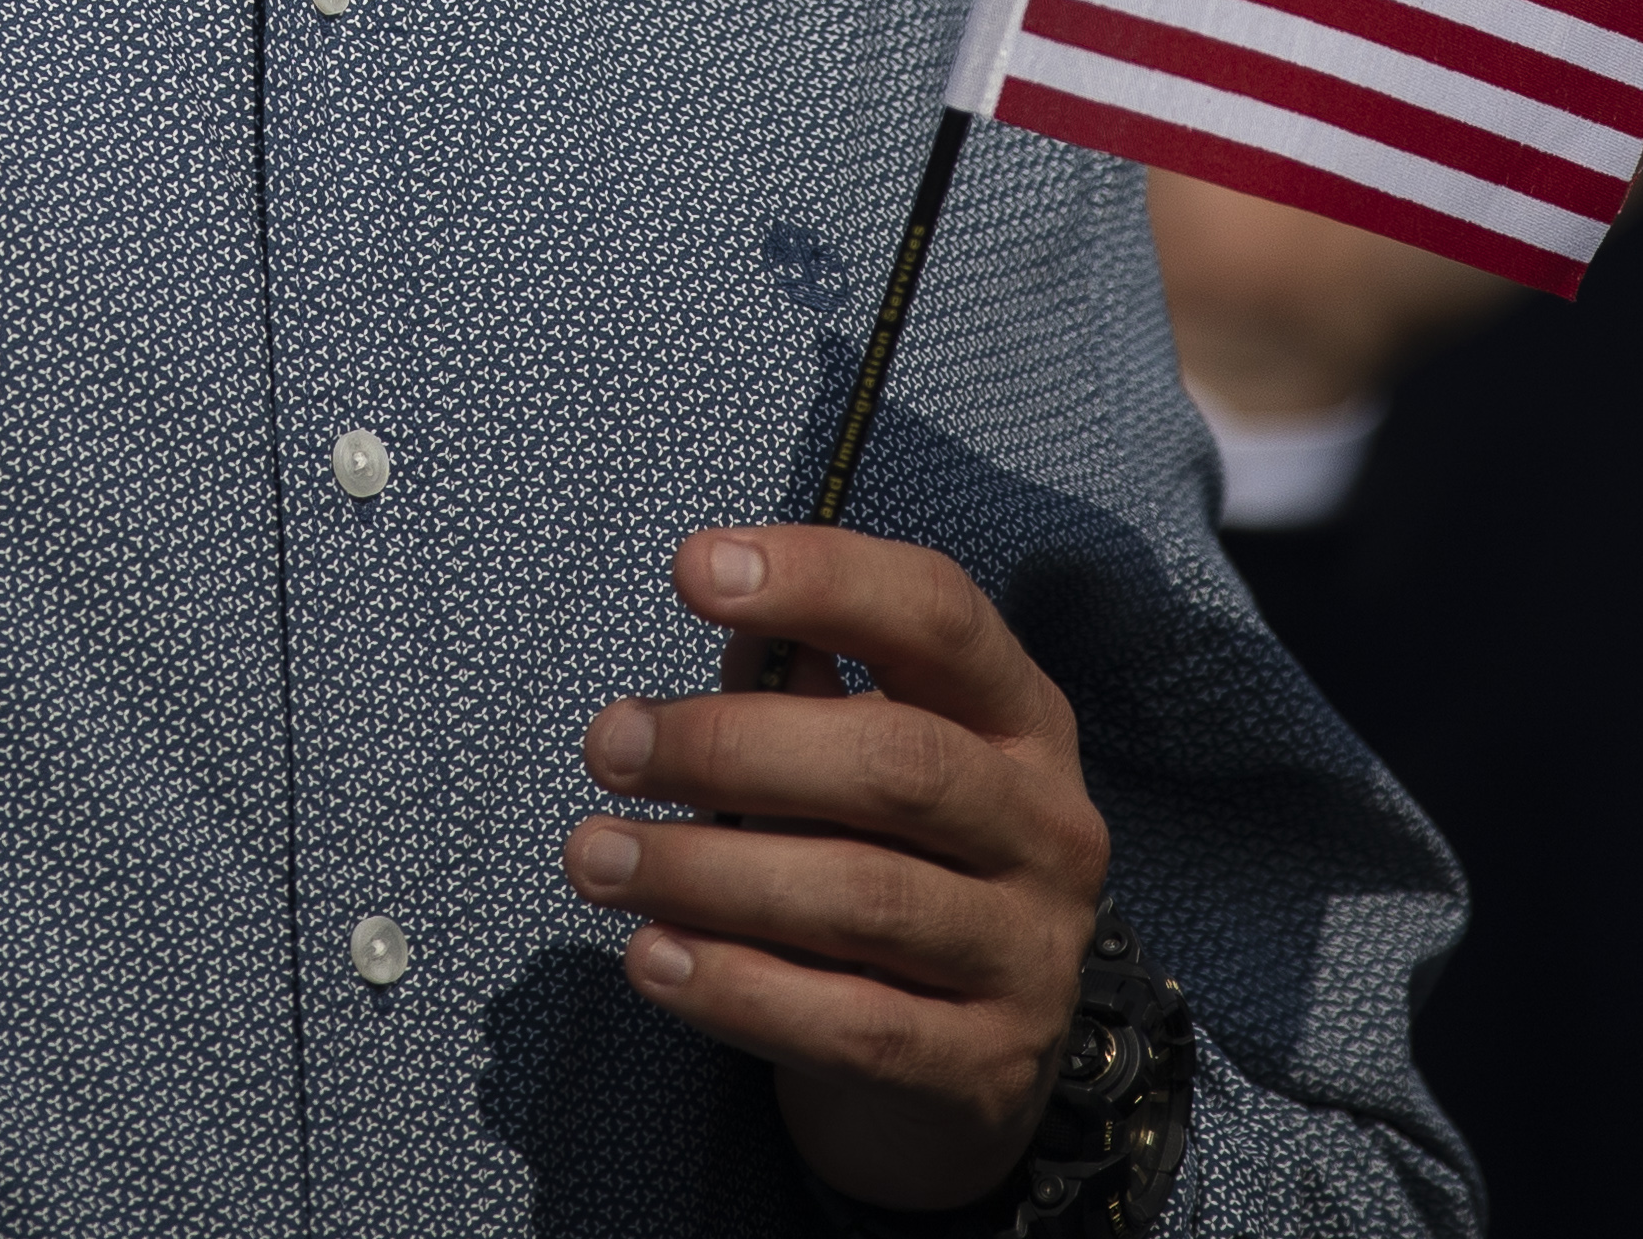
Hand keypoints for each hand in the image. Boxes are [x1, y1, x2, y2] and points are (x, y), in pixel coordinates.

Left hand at [571, 528, 1116, 1212]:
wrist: (962, 1075)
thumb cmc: (890, 871)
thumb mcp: (864, 769)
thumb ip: (803, 688)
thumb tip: (733, 605)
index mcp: (1021, 721)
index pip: (940, 617)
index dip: (822, 578)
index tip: (694, 568)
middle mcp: (1048, 827)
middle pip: (896, 761)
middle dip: (732, 745)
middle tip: (610, 745)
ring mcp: (1028, 953)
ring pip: (864, 896)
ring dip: (705, 871)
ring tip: (594, 858)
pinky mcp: (982, 1069)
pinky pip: (851, 1024)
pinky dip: (737, 988)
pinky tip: (650, 959)